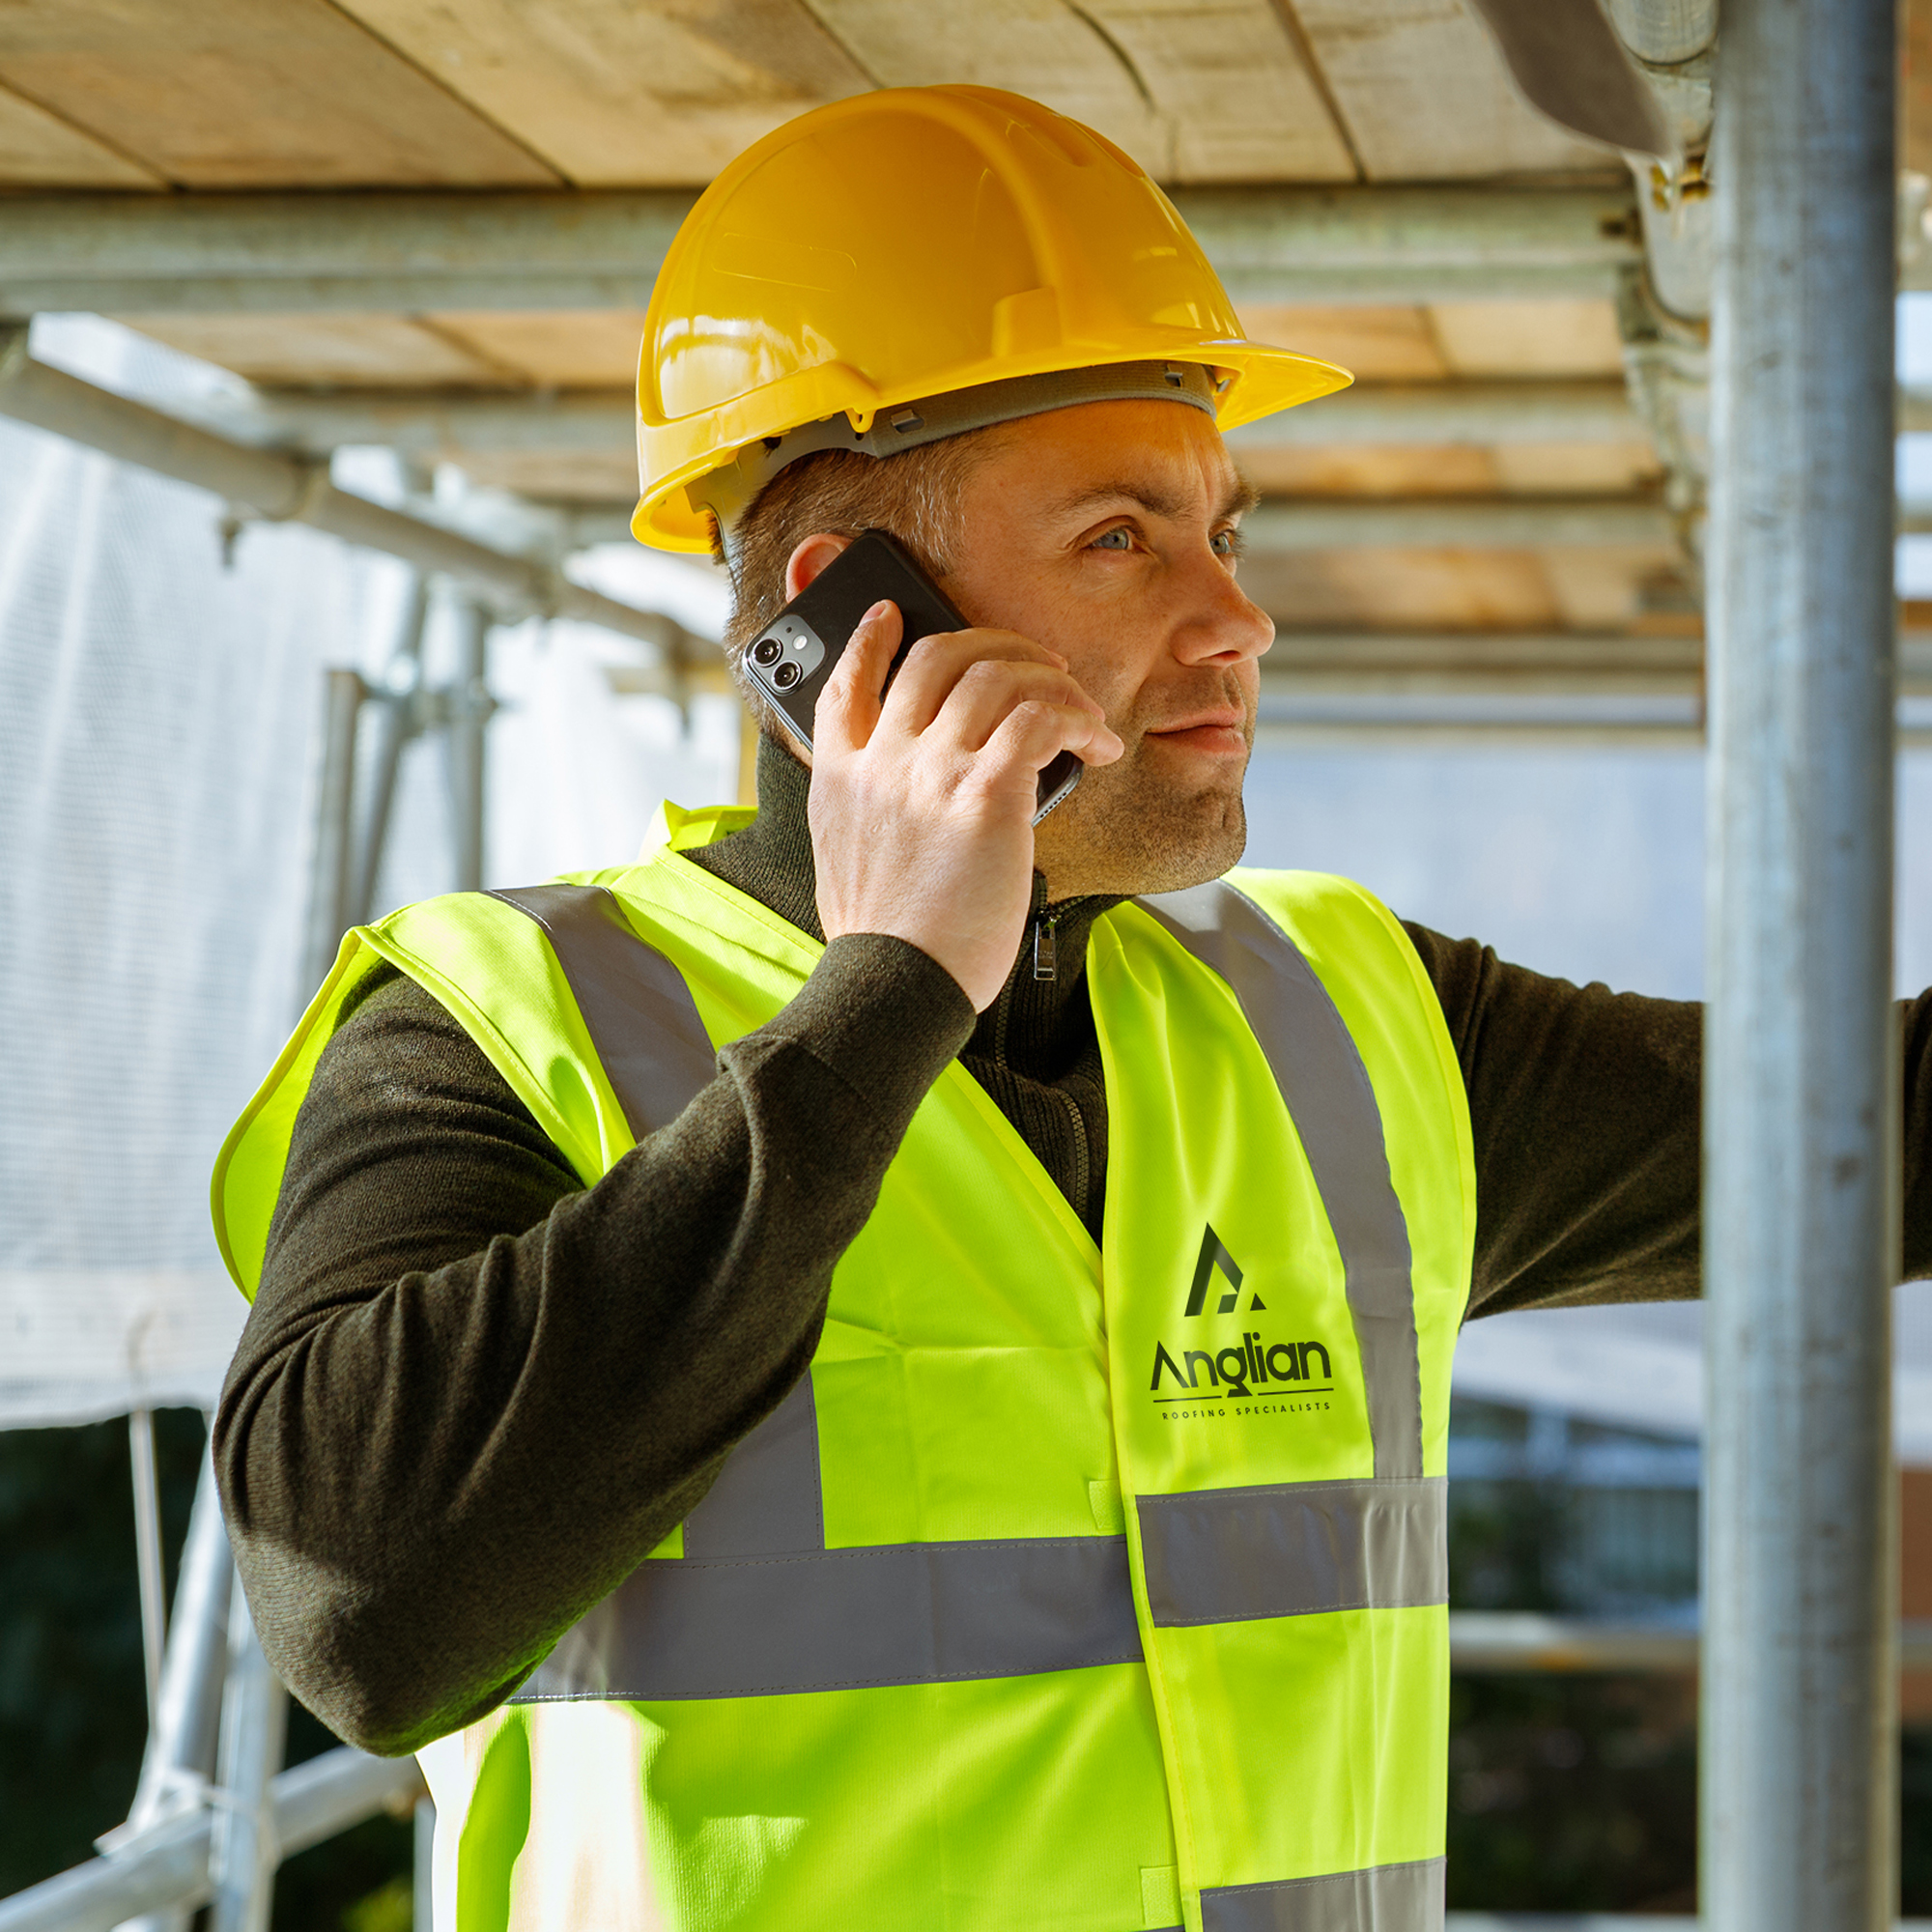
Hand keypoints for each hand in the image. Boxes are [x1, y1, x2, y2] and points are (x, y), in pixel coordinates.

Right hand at [808, 600, 1123, 1010]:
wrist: (894, 984)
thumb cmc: (885, 945)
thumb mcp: (842, 863)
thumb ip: (866, 815)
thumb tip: (909, 805)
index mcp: (841, 779)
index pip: (845, 684)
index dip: (870, 640)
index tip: (893, 616)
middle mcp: (882, 761)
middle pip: (937, 658)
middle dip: (996, 644)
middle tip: (1037, 664)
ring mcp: (931, 771)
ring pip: (998, 676)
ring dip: (1052, 683)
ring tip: (1082, 713)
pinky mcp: (985, 794)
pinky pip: (1041, 720)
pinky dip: (1077, 721)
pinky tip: (1096, 745)